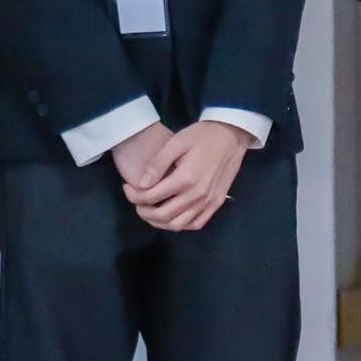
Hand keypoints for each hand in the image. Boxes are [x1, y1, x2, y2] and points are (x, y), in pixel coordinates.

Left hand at [122, 121, 251, 231]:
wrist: (232, 135)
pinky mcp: (217, 203)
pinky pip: (195, 224)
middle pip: (162, 215)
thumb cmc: (203, 136)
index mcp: (185, 179)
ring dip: (159, 221)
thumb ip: (157, 164)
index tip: (128, 187)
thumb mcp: (176, 142)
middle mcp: (197, 195)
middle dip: (143, 210)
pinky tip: (173, 214)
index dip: (133, 195)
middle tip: (137, 200)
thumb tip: (141, 184)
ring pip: (177, 225)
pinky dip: (180, 225)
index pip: (150, 197)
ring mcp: (209, 202)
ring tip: (152, 209)